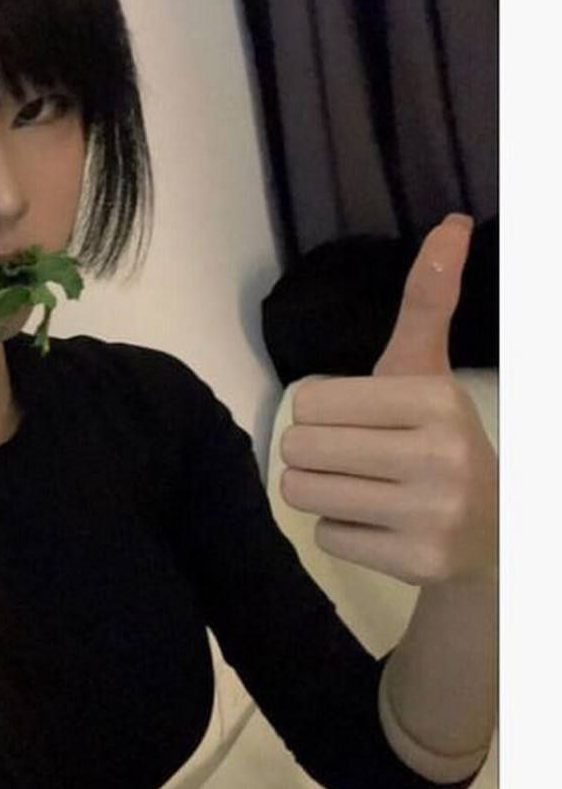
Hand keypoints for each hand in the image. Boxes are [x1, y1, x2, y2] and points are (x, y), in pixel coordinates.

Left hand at [278, 213, 497, 586]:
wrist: (489, 531)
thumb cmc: (436, 438)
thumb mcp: (427, 369)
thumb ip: (428, 299)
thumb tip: (452, 223)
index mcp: (436, 399)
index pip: (308, 403)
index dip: (323, 413)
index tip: (364, 423)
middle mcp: (441, 456)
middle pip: (299, 448)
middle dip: (315, 454)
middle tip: (358, 460)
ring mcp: (432, 515)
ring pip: (303, 493)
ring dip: (321, 492)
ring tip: (365, 489)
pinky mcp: (418, 564)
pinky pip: (325, 537)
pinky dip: (342, 532)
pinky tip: (382, 525)